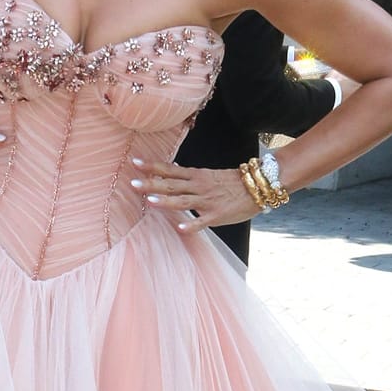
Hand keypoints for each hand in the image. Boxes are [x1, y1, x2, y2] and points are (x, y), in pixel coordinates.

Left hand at [129, 156, 260, 233]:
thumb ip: (190, 178)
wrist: (259, 187)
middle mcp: (199, 186)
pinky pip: (202, 221)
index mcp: (197, 176)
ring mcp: (207, 201)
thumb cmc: (232, 183)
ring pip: (183, 201)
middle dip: (151, 184)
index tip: (135, 163)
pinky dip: (191, 224)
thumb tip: (171, 174)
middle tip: (132, 183)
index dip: (152, 167)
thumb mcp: (209, 176)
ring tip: (149, 201)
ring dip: (166, 201)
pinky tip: (180, 228)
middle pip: (171, 185)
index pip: (170, 170)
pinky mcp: (217, 215)